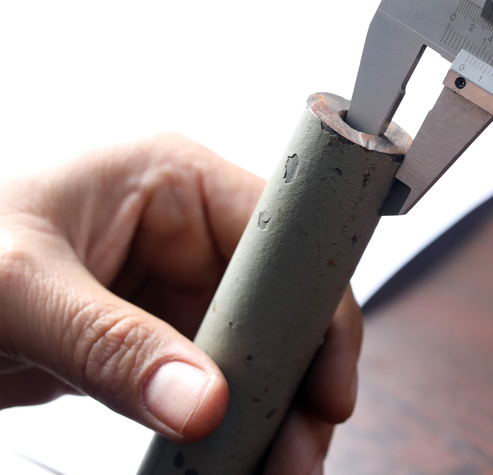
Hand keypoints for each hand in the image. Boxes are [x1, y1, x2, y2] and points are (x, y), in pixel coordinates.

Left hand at [0, 134, 361, 473]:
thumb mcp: (18, 289)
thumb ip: (111, 345)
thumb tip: (202, 402)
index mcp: (173, 180)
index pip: (283, 234)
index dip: (317, 304)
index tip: (327, 380)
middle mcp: (185, 230)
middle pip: (279, 302)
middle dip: (296, 377)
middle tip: (299, 449)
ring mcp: (168, 286)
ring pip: (252, 350)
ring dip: (267, 410)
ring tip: (272, 467)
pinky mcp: (148, 337)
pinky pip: (208, 381)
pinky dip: (224, 425)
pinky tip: (230, 461)